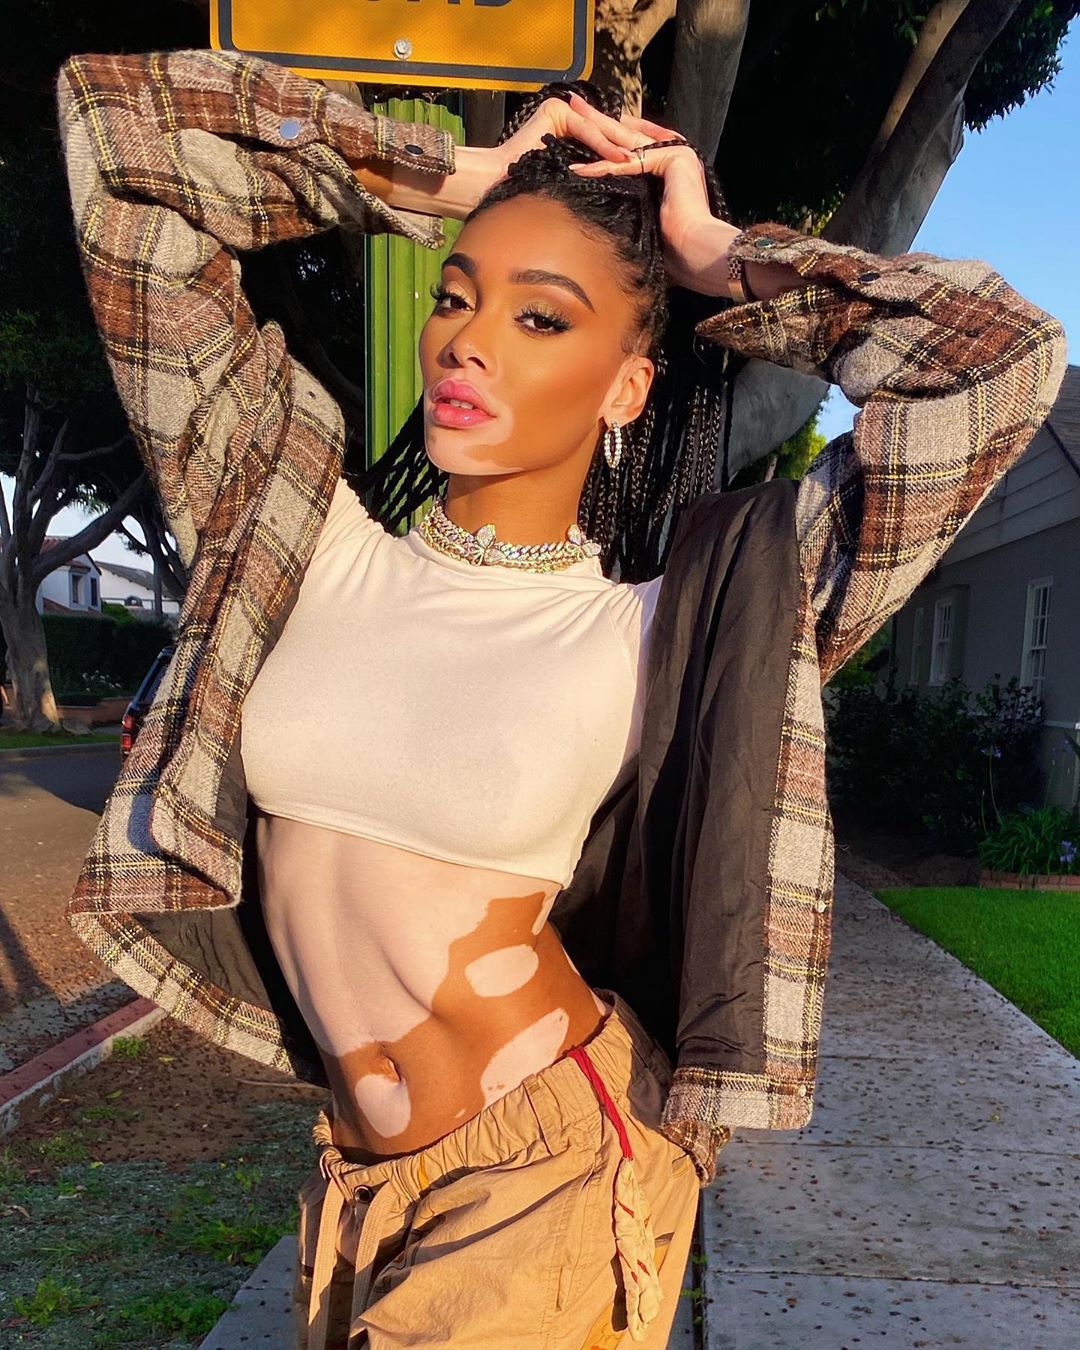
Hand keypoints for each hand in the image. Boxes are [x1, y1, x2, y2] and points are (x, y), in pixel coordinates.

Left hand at [564, 99, 739, 294]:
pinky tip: (581, 168)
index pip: (633, 144)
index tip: (581, 128)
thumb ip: (631, 204)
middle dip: (598, 120)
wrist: (695, 252)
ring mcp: (678, 152)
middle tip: (573, 104)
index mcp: (670, 167)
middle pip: (627, 135)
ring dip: (597, 130)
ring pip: (627, 142)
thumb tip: (604, 213)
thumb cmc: (673, 249)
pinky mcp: (676, 157)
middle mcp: (675, 154)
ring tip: (571, 117)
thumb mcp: (645, 218)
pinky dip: (606, 167)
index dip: (607, 135)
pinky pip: (633, 161)